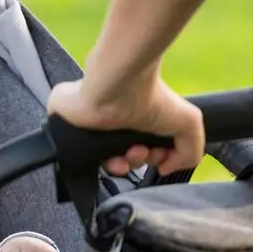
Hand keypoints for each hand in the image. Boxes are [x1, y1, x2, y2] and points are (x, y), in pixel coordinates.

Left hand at [48, 67, 204, 177]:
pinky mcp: (63, 125)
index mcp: (133, 119)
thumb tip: (167, 168)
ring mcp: (86, 125)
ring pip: (100, 161)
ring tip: (126, 155)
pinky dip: (90, 161)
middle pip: (120, 159)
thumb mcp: (188, 123)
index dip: (149, 160)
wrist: (119, 83)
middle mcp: (111, 122)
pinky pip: (71, 156)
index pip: (138, 151)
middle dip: (135, 162)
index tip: (157, 159)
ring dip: (119, 166)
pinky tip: (106, 156)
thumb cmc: (152, 96)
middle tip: (139, 152)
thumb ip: (189, 151)